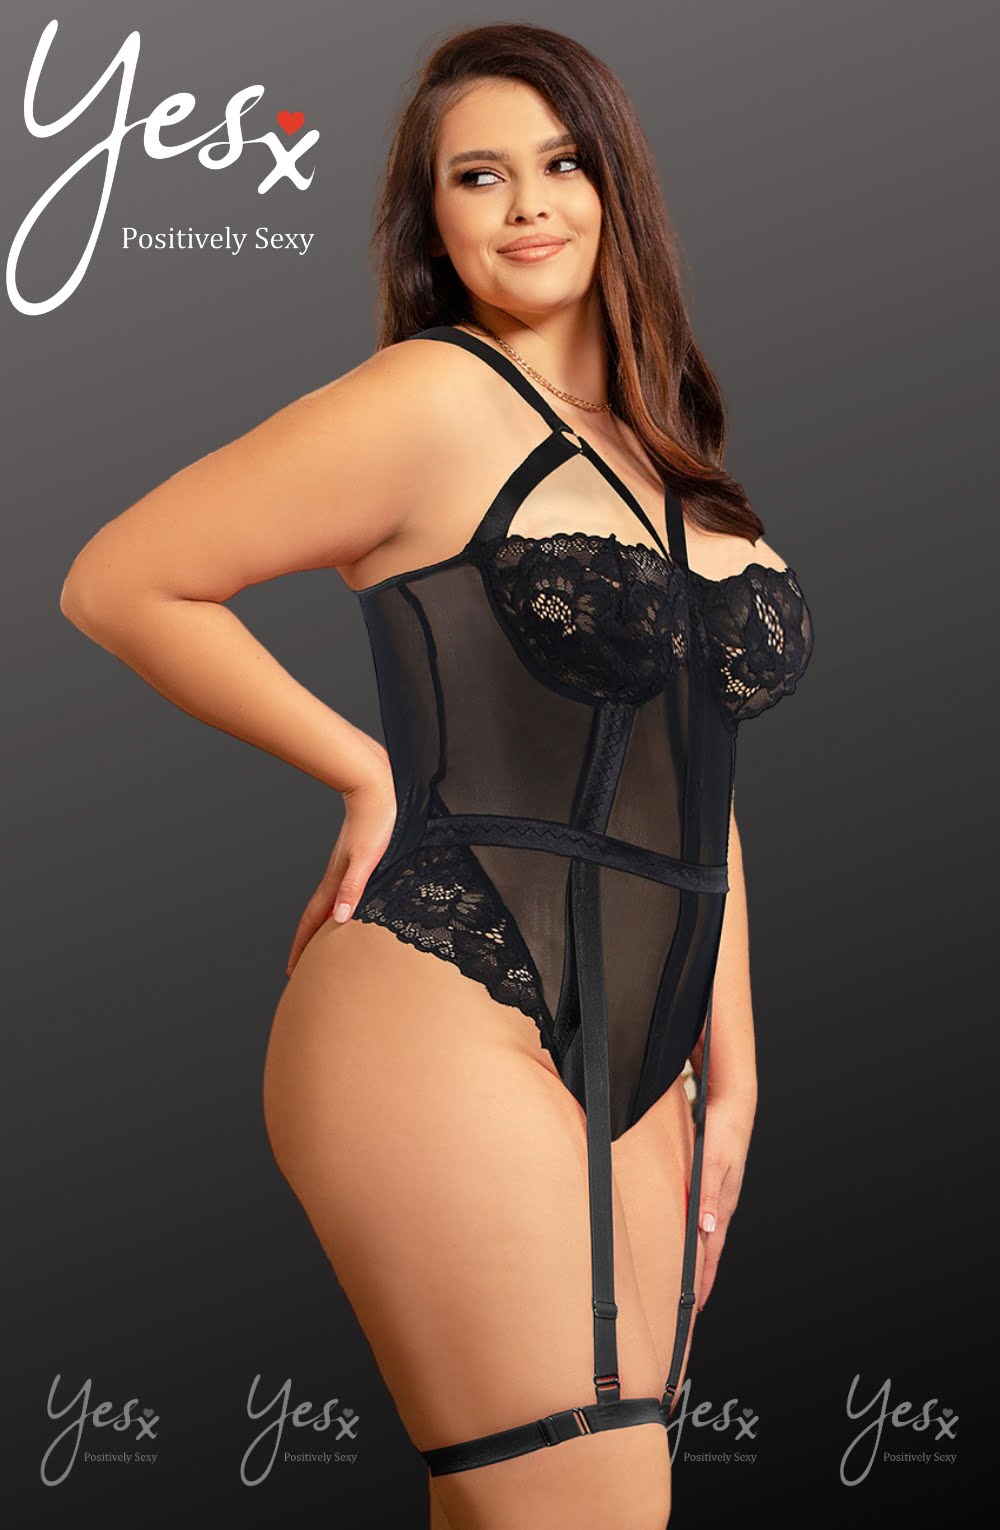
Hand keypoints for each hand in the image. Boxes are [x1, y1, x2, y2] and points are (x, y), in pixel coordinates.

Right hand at [285, 748, 395, 975]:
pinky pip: (342, 892)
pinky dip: (338, 907)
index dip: (303, 947)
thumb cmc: (378, 819)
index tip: (293, 970)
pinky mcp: (356, 857)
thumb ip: (354, 887)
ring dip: (321, 927)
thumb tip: (340, 918)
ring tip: (320, 946)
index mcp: (338, 880)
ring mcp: (345, 867)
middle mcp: (338, 876)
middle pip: (316, 917)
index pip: (314, 921)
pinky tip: (347, 910)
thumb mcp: (369, 857)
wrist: (378, 786)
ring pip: (328, 905)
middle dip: (307, 944)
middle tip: (301, 967)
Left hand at [696, 1091, 755, 1312]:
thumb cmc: (724, 1133)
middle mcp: (721, 1204)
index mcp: (723, 1205)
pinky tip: (683, 1232)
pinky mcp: (709, 1183)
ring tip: (682, 1275)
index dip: (704, 1280)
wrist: (733, 1105)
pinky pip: (699, 1215)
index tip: (695, 1307)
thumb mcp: (714, 1164)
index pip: (711, 1252)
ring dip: (694, 1254)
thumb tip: (707, 1229)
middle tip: (686, 1302)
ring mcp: (716, 1194)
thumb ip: (710, 1195)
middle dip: (699, 1276)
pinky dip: (692, 1232)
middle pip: (708, 1248)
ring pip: (703, 1233)